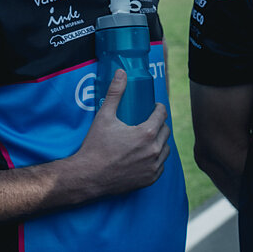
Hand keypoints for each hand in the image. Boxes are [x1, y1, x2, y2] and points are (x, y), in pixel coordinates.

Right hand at [66, 70, 169, 197]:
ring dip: (160, 142)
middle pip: (165, 131)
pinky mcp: (150, 179)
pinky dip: (156, 159)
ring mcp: (153, 166)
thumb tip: (121, 72)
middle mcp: (154, 150)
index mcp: (147, 133)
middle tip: (148, 122)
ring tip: (148, 138)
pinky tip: (147, 155)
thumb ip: (115, 93)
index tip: (153, 107)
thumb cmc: (95, 146)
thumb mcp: (104, 117)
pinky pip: (161, 165)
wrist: (86, 176)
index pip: (162, 114)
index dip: (158, 108)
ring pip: (165, 148)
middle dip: (159, 124)